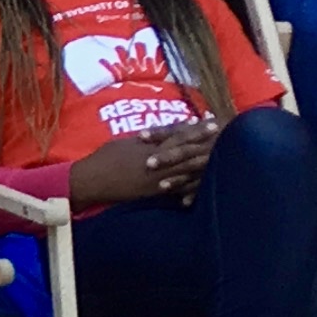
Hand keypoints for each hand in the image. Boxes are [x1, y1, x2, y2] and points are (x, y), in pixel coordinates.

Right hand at [70, 118, 216, 206]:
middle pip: (187, 152)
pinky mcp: (154, 193)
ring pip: (186, 171)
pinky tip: (202, 183)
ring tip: (218, 158)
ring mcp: (157, 180)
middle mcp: (157, 163)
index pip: (178, 136)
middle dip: (205, 145)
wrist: (93, 180)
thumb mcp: (124, 142)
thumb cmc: (104, 158)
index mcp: (150, 147)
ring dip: (202, 164)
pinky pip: (177, 189)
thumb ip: (143, 140)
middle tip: (222, 137)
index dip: (196, 130)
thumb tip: (157, 135)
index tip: (211, 122)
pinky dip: (191, 186)